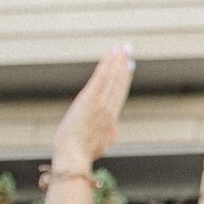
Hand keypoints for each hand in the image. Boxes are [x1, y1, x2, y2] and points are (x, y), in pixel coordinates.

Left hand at [53, 46, 133, 169]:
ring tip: (121, 47)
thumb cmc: (84, 153)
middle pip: (119, 82)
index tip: (129, 65)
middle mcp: (109, 108)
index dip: (125, 77)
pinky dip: (107, 65)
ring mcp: (100, 103)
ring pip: (112, 77)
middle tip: (128, 49)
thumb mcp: (102, 145)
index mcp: (112, 119)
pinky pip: (101, 78)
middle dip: (124, 64)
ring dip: (117, 60)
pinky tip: (111, 54)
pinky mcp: (89, 99)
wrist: (74, 156)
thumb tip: (113, 126)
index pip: (120, 93)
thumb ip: (110, 133)